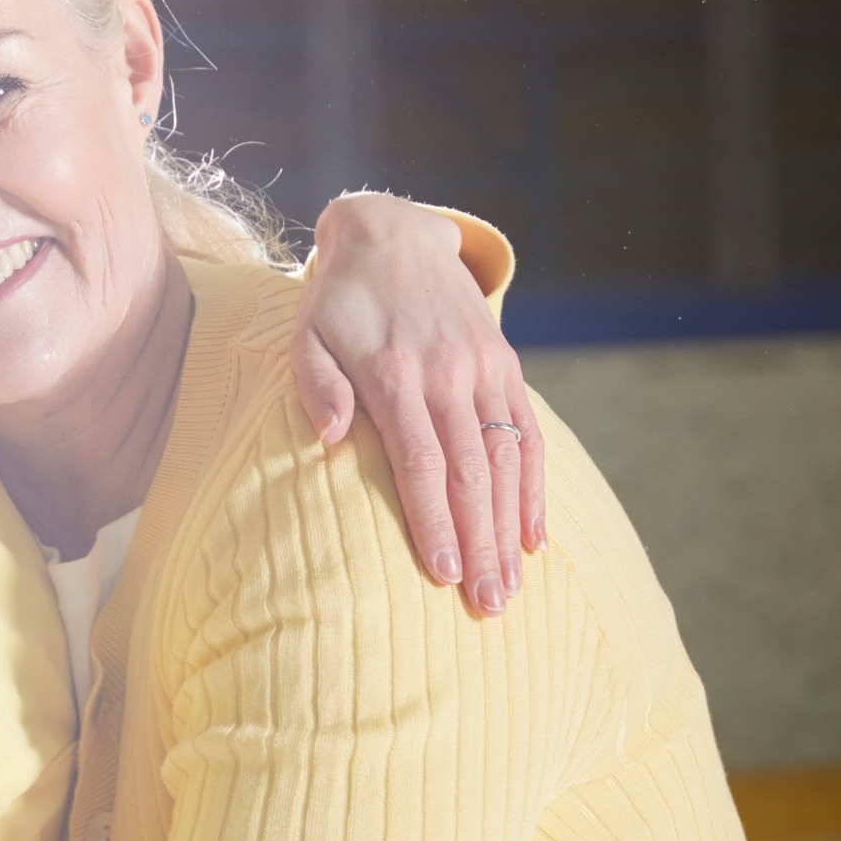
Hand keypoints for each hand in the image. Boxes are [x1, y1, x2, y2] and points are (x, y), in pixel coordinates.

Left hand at [297, 193, 545, 618]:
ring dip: (510, 528)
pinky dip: (535, 488)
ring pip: (506, 461)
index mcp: (396, 375)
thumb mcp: (305, 333)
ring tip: (511, 586)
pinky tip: (535, 537)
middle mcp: (448, 375)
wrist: (392, 235)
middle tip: (487, 605)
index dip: (434, 520)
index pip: (421, 462)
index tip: (442, 574)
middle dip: (480, 544)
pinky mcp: (505, 366)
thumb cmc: (337, 301)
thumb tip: (331, 437)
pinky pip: (528, 435)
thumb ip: (317, 386)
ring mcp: (483, 370)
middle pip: (471, 474)